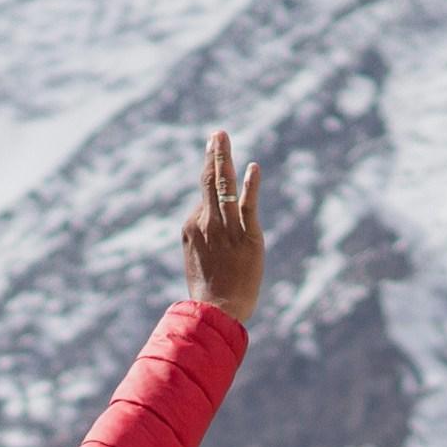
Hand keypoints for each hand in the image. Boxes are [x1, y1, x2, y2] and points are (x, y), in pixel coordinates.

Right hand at [176, 128, 266, 322]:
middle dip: (213, 156)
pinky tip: (254, 168)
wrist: (216, 312)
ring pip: (224, 188)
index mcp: (192, 228)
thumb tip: (208, 218)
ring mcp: (226, 229)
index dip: (214, 186)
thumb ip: (203, 237)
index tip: (219, 171)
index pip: (205, 198)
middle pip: (208, 183)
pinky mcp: (247, 238)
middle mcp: (206, 224)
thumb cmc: (209, 291)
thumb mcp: (198, 259)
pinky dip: (251, 186)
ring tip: (223, 137)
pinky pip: (248, 206)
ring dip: (224, 160)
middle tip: (218, 134)